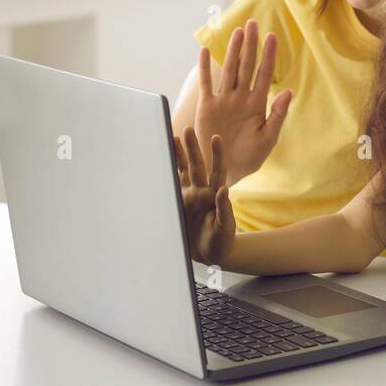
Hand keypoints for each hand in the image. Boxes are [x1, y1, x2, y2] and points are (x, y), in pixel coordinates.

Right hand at [174, 126, 235, 265]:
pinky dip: (166, 174)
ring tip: (173, 138)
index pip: (217, 171)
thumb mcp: (226, 228)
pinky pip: (171, 186)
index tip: (216, 138)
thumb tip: (223, 190)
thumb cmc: (222, 241)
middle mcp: (201, 192)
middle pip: (196, 166)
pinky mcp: (177, 204)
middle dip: (192, 148)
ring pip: (182, 172)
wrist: (210, 255)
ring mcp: (188, 197)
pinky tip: (160, 161)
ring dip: (178, 156)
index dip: (217, 155)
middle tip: (188, 130)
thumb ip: (224, 210)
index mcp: (214, 195)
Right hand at [194, 19, 292, 185]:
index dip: (269, 55)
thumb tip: (288, 92)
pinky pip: (206, 84)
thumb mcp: (267, 139)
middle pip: (246, 66)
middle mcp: (241, 98)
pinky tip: (204, 51)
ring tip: (237, 31)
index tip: (273, 36)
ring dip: (232, 50)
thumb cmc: (247, 158)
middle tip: (253, 23)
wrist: (224, 171)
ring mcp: (223, 100)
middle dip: (250, 45)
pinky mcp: (207, 107)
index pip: (264, 74)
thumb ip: (277, 115)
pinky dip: (205, 68)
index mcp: (257, 104)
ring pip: (229, 70)